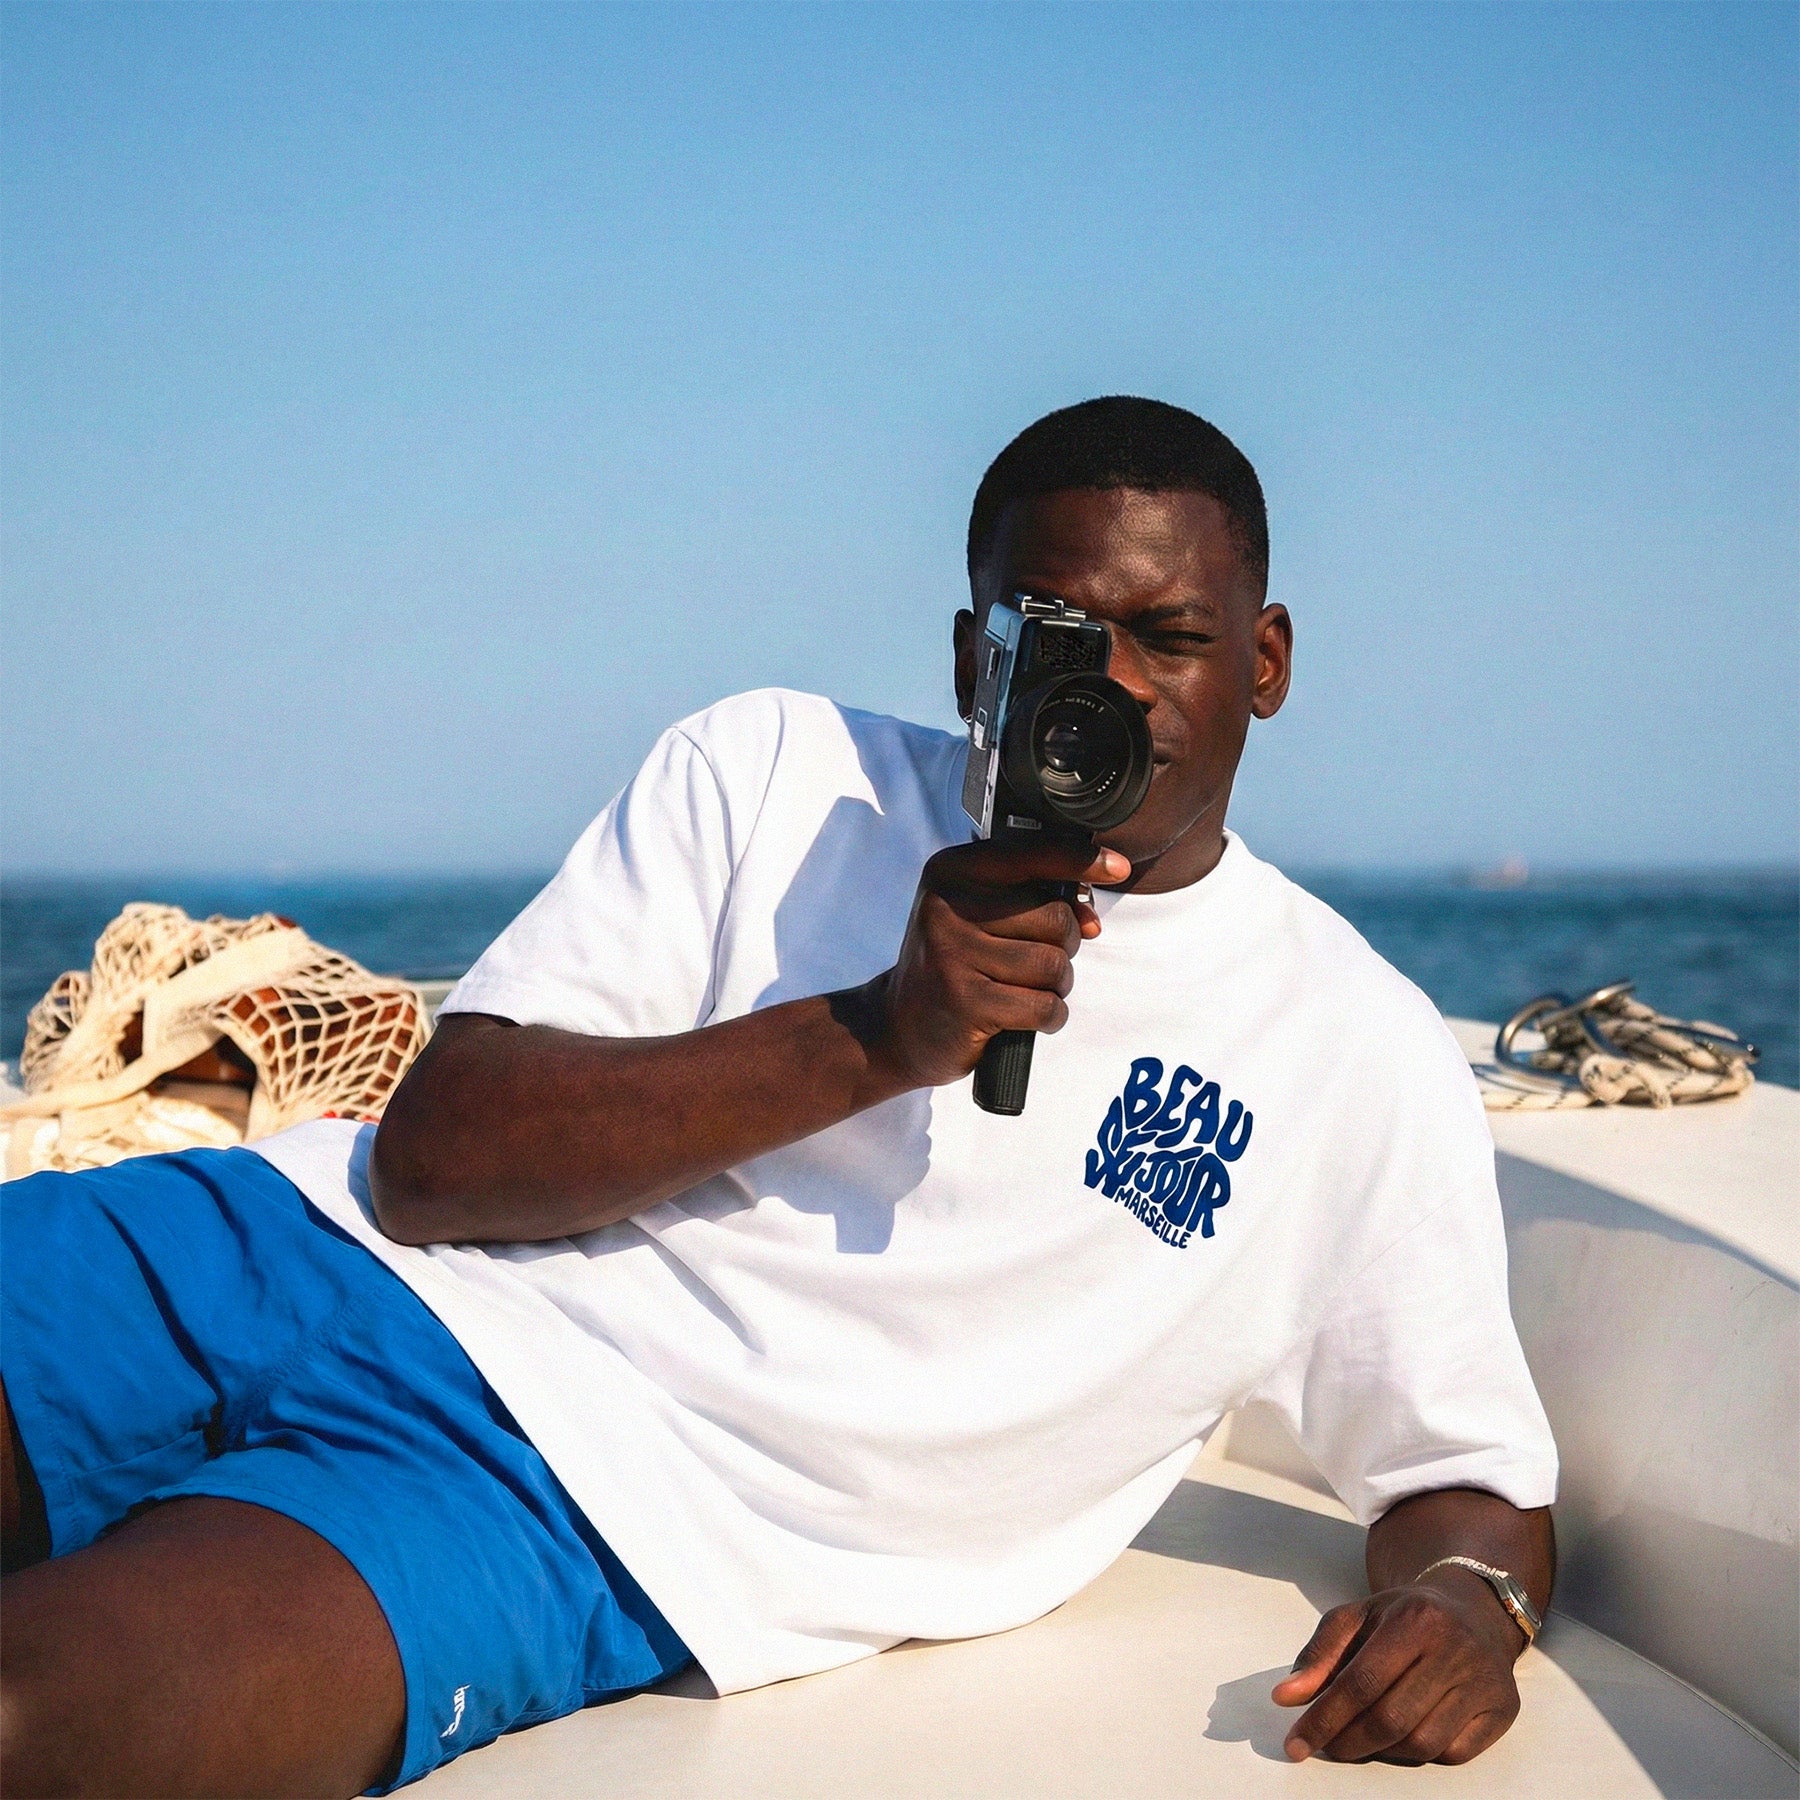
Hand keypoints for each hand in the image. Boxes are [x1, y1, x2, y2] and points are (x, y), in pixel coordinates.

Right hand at [865, 839, 1129, 1090]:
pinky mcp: (966, 1002)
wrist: (898, 1025)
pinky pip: (1043, 1006)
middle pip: (1055, 916)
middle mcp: (948, 906)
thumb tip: (1090, 916)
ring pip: (1054, 965)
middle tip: (1036, 960)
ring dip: (1056, 986)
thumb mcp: (976, 914)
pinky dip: (1048, 1016)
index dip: (1082, 859)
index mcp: (952, 871)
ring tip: (1025, 990)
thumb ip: (1029, 900)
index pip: (1032, 854)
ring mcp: (954, 954)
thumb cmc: (952, 963)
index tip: (1118, 866)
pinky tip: (1024, 1017)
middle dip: (1064, 945)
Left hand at [1272, 1567, 1524, 1764]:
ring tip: (1361, 1740)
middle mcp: (1454, 1650)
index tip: (1296, 1743)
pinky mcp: (1504, 1709)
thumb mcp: (1358, 1617)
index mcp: (1414, 1620)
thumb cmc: (1406, 1616)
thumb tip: (1286, 1697)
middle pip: (1391, 1718)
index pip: (1360, 1682)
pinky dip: (1421, 1754)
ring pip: (1423, 1743)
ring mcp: (1484, 1682)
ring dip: (1383, 1752)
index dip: (1324, 1718)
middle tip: (1327, 1747)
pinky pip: (1454, 1753)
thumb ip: (1319, 1655)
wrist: (1473, 1608)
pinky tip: (1403, 1737)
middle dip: (1349, 1741)